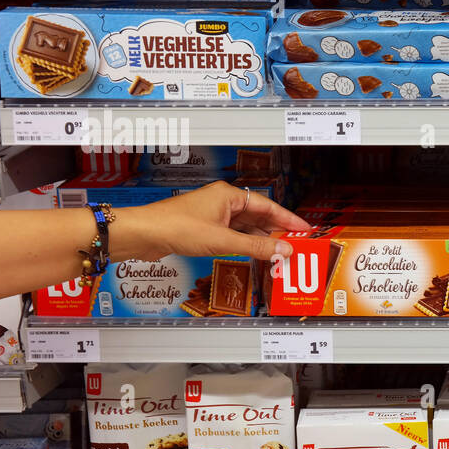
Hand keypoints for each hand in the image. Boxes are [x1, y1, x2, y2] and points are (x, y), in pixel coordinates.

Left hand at [115, 181, 309, 262]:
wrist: (144, 234)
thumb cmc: (176, 227)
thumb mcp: (223, 240)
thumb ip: (256, 247)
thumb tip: (282, 250)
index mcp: (228, 195)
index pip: (267, 205)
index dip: (287, 218)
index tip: (303, 229)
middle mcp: (222, 202)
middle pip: (258, 215)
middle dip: (276, 230)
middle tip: (294, 243)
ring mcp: (213, 215)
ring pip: (245, 226)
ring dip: (261, 239)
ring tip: (278, 251)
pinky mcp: (204, 228)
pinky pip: (233, 234)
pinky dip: (246, 243)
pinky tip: (254, 253)